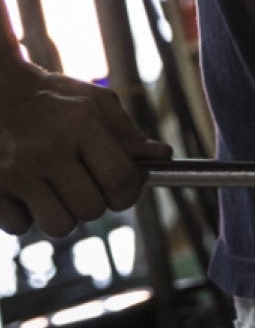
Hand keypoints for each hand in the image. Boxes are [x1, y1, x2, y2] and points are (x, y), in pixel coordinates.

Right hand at [0, 60, 170, 238]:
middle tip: (89, 185)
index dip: (129, 192)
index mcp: (82, 126)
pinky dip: (27, 217)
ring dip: (65, 215)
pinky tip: (28, 193)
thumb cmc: (55, 100)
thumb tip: (162, 157)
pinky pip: (20, 227)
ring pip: (58, 226)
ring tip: (60, 191)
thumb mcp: (96, 103)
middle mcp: (48, 151)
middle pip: (91, 208)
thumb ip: (128, 134)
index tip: (126, 188)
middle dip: (98, 202)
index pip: (120, 179)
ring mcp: (17, 174)